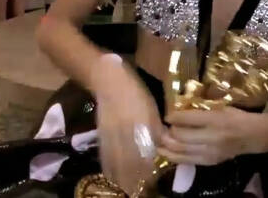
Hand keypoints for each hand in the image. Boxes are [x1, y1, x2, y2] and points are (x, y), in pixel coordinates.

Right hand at [93, 59, 163, 193]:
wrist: (109, 80)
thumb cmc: (135, 93)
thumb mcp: (151, 108)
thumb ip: (158, 129)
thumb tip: (166, 145)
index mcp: (141, 124)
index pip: (145, 153)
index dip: (148, 168)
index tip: (152, 179)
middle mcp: (126, 131)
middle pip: (130, 161)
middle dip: (135, 177)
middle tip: (140, 188)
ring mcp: (112, 134)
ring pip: (117, 161)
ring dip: (122, 176)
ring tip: (128, 187)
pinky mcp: (101, 134)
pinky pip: (105, 155)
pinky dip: (109, 167)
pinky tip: (112, 176)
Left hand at [158, 108, 267, 165]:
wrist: (254, 136)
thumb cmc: (237, 117)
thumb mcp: (220, 107)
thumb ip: (201, 110)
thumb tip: (179, 110)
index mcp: (215, 120)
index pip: (187, 119)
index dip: (173, 117)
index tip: (166, 115)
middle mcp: (212, 137)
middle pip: (180, 137)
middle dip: (167, 132)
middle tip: (161, 128)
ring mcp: (210, 152)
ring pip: (180, 151)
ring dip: (167, 146)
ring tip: (160, 140)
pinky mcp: (210, 162)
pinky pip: (187, 160)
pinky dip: (175, 156)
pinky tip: (168, 151)